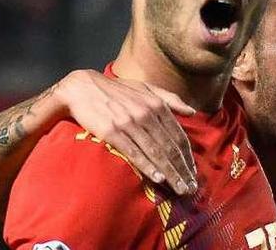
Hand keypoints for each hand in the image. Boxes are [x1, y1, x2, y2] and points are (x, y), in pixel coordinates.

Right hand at [53, 70, 197, 194]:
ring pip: (155, 152)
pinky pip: (133, 152)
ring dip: (170, 173)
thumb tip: (192, 112)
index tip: (193, 174)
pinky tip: (158, 178)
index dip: (187, 156)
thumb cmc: (116, 90)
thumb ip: (170, 99)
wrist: (82, 87)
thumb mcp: (146, 88)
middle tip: (190, 189)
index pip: (178, 135)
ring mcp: (129, 123)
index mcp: (157, 105)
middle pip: (170, 147)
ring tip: (179, 189)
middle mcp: (146, 114)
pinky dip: (147, 166)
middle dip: (182, 170)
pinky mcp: (112, 132)